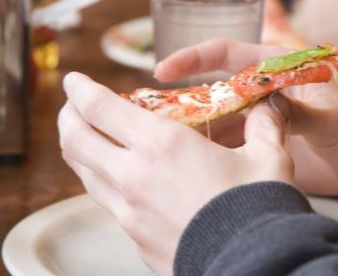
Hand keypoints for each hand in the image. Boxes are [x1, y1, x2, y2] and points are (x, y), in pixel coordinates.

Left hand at [58, 72, 292, 274]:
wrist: (253, 266)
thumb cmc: (258, 208)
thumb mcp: (268, 157)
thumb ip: (263, 125)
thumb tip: (268, 106)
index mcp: (162, 145)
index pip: (99, 108)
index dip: (80, 89)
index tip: (74, 80)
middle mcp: (133, 177)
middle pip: (75, 140)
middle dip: (68, 116)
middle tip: (74, 105)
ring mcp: (129, 213)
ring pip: (85, 174)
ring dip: (81, 150)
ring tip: (93, 138)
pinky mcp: (135, 239)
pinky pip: (108, 203)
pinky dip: (105, 181)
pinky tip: (125, 179)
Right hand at [154, 40, 337, 196]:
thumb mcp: (333, 118)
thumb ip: (303, 110)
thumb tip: (271, 105)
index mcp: (278, 68)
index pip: (228, 54)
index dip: (195, 58)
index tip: (163, 69)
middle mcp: (261, 90)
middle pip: (213, 88)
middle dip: (182, 99)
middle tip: (151, 115)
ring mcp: (258, 118)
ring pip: (215, 119)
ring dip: (191, 129)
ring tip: (160, 143)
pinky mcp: (258, 144)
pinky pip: (227, 145)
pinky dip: (208, 151)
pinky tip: (187, 161)